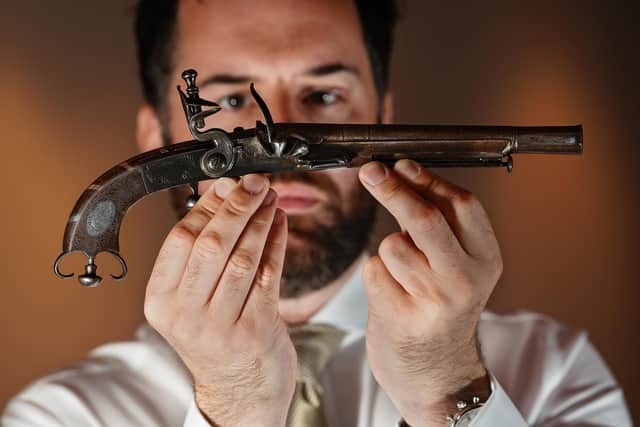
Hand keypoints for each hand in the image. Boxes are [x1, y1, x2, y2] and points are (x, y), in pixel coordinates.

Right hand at [144, 175, 295, 426]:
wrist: (239, 390)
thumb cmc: (215, 338)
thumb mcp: (189, 302)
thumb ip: (198, 255)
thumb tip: (219, 195)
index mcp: (161, 302)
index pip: (181, 239)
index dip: (207, 205)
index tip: (226, 184)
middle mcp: (186, 315)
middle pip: (212, 244)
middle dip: (237, 206)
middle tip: (254, 183)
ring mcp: (221, 325)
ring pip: (243, 257)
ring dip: (260, 220)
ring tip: (270, 198)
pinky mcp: (256, 329)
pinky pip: (269, 273)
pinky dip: (276, 242)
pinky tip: (280, 222)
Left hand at [358, 160, 501, 426]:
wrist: (436, 372)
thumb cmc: (441, 308)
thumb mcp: (458, 266)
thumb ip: (440, 224)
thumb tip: (402, 171)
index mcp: (487, 260)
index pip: (462, 205)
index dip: (427, 179)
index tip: (400, 165)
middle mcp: (465, 280)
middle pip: (424, 219)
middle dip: (393, 190)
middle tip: (370, 171)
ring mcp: (434, 301)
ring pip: (393, 245)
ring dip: (387, 248)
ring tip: (402, 273)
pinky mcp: (402, 317)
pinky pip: (374, 271)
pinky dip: (376, 273)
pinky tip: (392, 294)